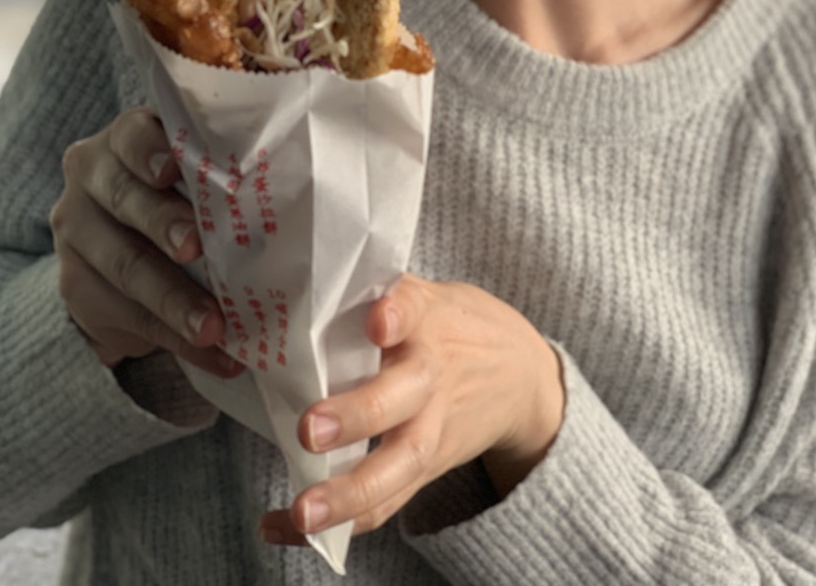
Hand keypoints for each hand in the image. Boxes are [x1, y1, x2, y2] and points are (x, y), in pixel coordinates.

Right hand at [50, 107, 237, 377]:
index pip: (131, 136)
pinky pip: (126, 317)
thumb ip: (219, 167)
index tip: (171, 171)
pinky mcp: (76, 288)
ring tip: (214, 328)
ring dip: (173, 301)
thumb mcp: (192, 171)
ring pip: (124, 266)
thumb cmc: (182, 194)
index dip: (149, 152)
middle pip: (125, 200)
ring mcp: (76, 235)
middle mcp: (89, 180)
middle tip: (194, 248)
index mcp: (122, 141)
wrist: (121, 244)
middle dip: (162, 225)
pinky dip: (175, 339)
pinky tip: (216, 356)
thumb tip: (293, 178)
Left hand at [258, 274, 563, 544]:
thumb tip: (306, 286)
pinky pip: (388, 500)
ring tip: (302, 511)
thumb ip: (380, 295)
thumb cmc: (454, 326)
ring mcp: (433, 426)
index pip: (416, 309)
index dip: (397, 313)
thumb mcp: (430, 296)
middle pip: (405, 395)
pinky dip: (339, 519)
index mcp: (428, 320)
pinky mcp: (428, 466)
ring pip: (400, 463)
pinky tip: (290, 529)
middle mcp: (432, 374)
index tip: (377, 321)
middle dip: (358, 415)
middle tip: (309, 428)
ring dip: (348, 492)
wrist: (525, 379)